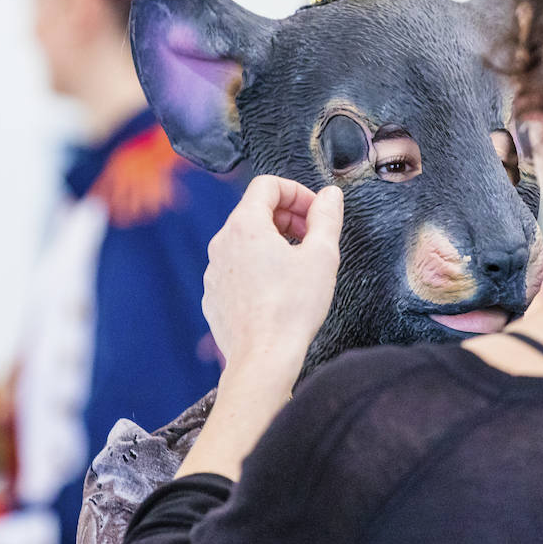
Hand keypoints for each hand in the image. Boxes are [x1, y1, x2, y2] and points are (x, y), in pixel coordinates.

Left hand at [177, 177, 342, 481]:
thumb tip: (329, 195)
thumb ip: (326, 217)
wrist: (263, 358)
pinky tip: (279, 291)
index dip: (296, 192)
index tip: (316, 212)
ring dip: (272, 243)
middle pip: (254, 211)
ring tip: (298, 266)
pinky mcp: (213, 296)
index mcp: (245, 225)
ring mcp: (213, 271)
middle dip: (287, 217)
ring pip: (244, 242)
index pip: (267, 185)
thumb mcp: (322, 256)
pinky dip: (257, 268)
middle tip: (312, 238)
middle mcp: (222, 243)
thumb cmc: (293, 308)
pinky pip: (236, 269)